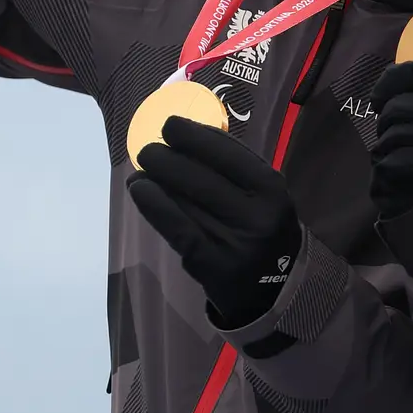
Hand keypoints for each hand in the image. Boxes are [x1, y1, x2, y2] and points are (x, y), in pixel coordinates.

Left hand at [128, 117, 302, 326]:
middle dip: (168, 157)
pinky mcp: (214, 267)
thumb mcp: (263, 195)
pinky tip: (140, 191)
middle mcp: (258, 215)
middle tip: (147, 150)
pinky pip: (178, 229)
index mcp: (273, 190)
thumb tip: (182, 138)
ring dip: (156, 180)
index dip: (196, 137)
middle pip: (203, 178)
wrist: (274, 288)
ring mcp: (236, 243)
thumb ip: (232, 169)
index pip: (229, 155)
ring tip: (139, 171)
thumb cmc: (261, 227)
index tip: (170, 125)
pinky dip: (155, 206)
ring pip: (187, 202)